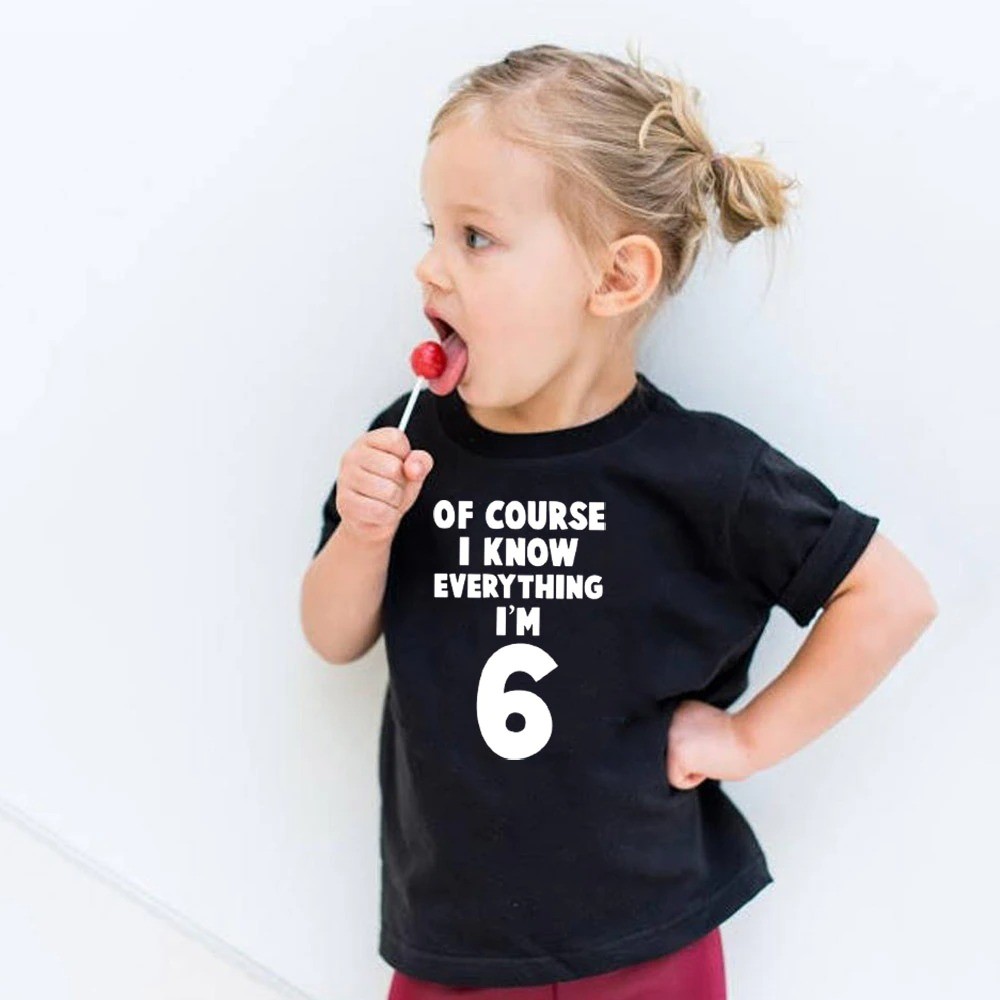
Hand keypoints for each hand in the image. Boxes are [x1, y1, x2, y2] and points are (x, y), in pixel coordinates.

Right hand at [336, 427, 433, 544]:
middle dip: (401, 483)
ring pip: (389, 492)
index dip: (406, 456)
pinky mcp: (346, 503)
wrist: (371, 519)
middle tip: (391, 486)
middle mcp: (353, 456)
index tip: (400, 464)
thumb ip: (421, 462)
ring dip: (395, 501)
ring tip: (385, 499)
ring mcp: (346, 479)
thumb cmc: (388, 489)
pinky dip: (388, 515)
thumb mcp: (412, 471)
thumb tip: (414, 468)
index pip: (395, 439)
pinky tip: (380, 511)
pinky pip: (380, 511)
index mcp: (369, 441)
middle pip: (394, 468)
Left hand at [665, 700, 756, 789]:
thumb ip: (689, 732)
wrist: (753, 737)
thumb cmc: (739, 738)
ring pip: (670, 765)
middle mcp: (672, 716)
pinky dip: (692, 779)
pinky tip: (709, 763)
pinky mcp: (676, 751)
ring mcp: (671, 732)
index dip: (693, 747)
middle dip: (691, 757)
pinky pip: (675, 779)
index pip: (672, 739)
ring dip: (691, 767)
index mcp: (680, 708)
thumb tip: (682, 748)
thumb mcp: (706, 727)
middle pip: (669, 753)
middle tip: (713, 749)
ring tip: (711, 755)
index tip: (711, 743)